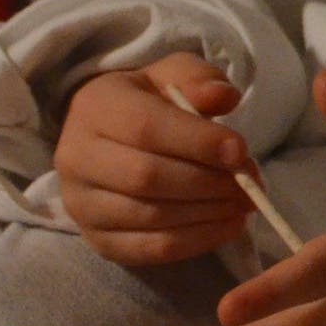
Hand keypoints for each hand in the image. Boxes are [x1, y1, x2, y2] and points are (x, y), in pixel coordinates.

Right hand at [54, 55, 255, 266]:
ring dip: (207, 213)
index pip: (145, 128)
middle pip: (147, 177)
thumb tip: (224, 98)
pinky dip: (196, 241)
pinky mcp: (97, 240)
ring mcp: (81, 205)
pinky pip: (150, 249)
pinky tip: (227, 226)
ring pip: (150, 217)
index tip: (240, 150)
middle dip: (208, 182)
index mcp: (94, 108)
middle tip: (249, 182)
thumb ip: (198, 79)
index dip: (197, 142)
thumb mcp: (171, 76)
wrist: (107, 138)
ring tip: (243, 203)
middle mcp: (76, 158)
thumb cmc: (146, 103)